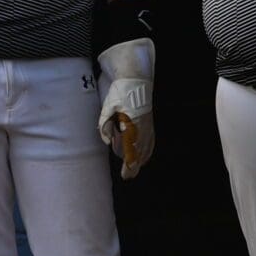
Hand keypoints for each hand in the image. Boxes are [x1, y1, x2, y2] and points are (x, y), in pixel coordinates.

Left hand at [96, 38, 156, 178]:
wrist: (136, 79)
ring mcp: (149, 125)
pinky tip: (145, 156)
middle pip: (140, 152)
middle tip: (128, 176)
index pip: (132, 151)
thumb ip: (104, 125)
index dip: (129, 165)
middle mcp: (143, 128)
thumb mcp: (107, 107)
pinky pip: (151, 140)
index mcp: (133, 126)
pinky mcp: (150, 122)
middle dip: (134, 165)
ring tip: (134, 169)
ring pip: (147, 147)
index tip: (125, 174)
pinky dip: (148, 150)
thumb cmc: (120, 93)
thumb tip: (105, 141)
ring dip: (140, 159)